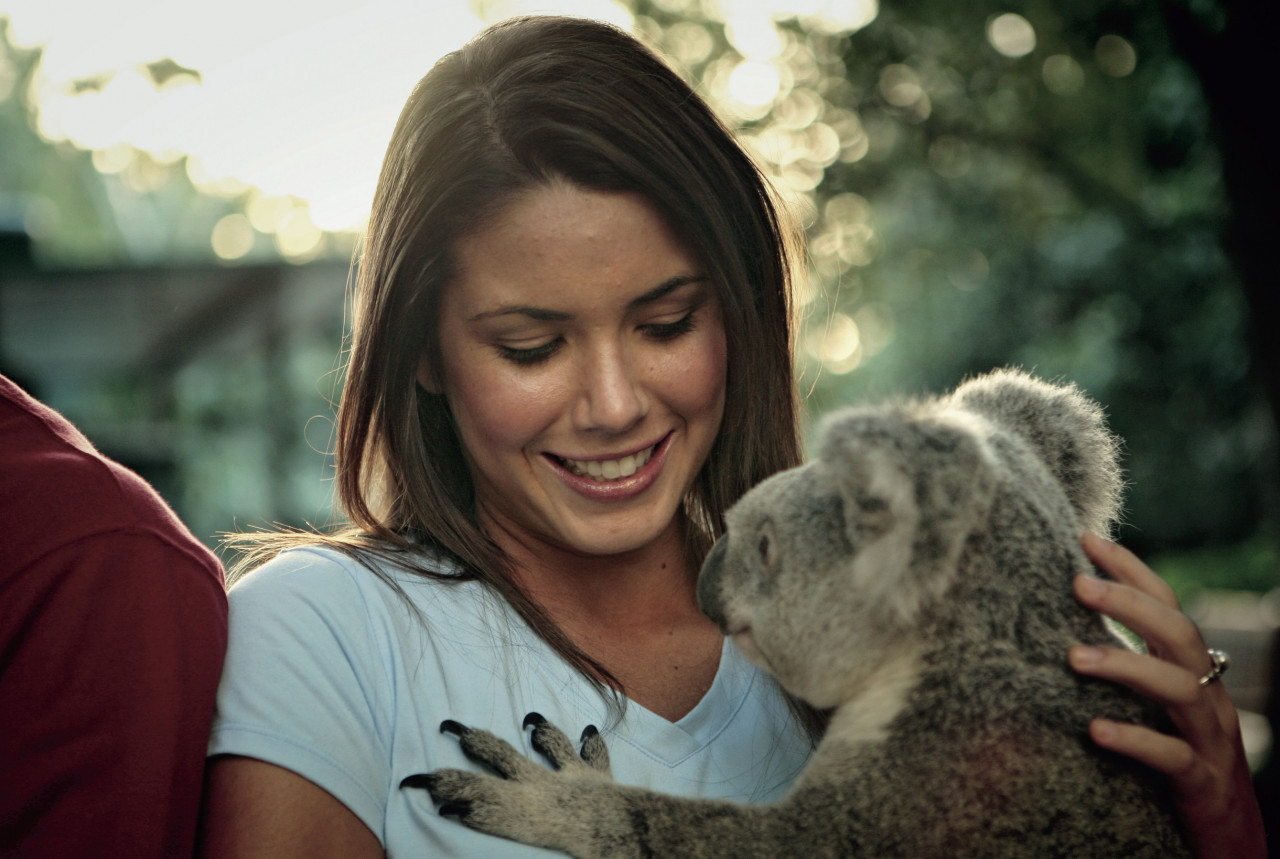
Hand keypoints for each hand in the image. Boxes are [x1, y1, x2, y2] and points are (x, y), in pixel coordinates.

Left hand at [1068, 533, 1266, 858]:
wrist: (1227, 843)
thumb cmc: (1176, 764)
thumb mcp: (1150, 709)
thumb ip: (1122, 668)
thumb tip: (1056, 626)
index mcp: (1190, 671)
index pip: (1166, 605)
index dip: (1131, 569)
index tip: (1085, 537)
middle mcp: (1206, 696)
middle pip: (1177, 634)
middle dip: (1129, 604)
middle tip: (1076, 583)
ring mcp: (1209, 740)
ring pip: (1178, 689)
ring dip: (1125, 666)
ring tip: (1072, 657)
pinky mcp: (1202, 784)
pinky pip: (1172, 757)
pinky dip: (1135, 740)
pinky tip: (1094, 730)